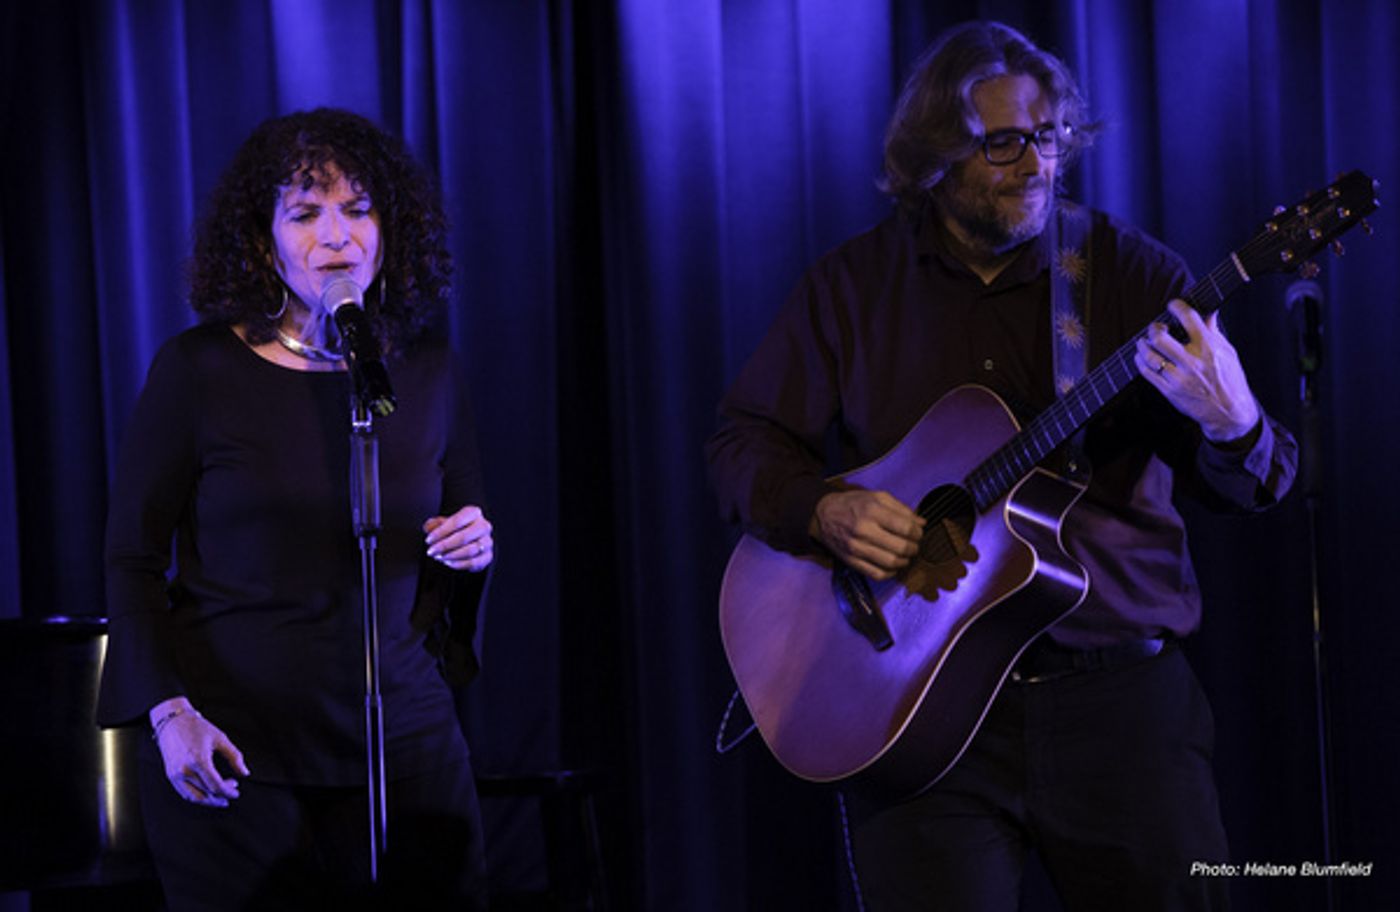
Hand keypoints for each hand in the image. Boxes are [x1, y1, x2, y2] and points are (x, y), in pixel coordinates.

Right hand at [150, 698, 248, 807]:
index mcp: (198, 760)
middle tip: (231, 792)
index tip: (235, 793)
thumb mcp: (220, 738)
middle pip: (206, 794)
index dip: (228, 792)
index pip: (216, 786)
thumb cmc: (195, 727)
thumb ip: (234, 757)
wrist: (172, 721)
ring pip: (194, 797)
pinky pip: (184, 793)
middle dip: (221, 796)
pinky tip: (207, 792)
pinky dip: (197, 796)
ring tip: (220, 796)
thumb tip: (244, 772)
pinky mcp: (170, 775)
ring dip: (209, 800)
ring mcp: (175, 775)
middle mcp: (184, 770)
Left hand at [423, 504, 493, 571]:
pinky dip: (458, 564)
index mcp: (473, 512)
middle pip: (463, 537)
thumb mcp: (442, 523)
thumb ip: (433, 524)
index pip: (456, 522)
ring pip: (469, 551)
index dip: (440, 532)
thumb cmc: (453, 529)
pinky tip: (448, 562)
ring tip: (439, 557)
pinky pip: (473, 562)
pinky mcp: (488, 556)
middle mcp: (484, 526)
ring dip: (451, 556)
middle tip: (431, 552)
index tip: (428, 540)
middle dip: (444, 546)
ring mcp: (488, 542)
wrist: (469, 539)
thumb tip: (429, 528)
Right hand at [809, 489, 924, 580]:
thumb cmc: (853, 503)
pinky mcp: (851, 561)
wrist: (823, 515)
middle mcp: (864, 529)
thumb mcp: (877, 497)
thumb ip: (901, 508)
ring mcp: (857, 547)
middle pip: (901, 547)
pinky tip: (892, 566)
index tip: (918, 533)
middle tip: (914, 545)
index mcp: (872, 510)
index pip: (905, 527)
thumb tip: (921, 523)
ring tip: (905, 556)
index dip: (917, 533)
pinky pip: (876, 574)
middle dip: (914, 548)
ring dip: (904, 561)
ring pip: (891, 563)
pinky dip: (890, 573)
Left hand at [1134, 299, 1260, 441]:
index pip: (1188, 318)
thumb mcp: (1227, 352)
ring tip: (1144, 342)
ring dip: (1142, 345)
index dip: (1177, 306)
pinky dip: (1141, 362)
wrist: (1229, 412)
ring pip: (1149, 356)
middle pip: (1160, 338)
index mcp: (1208, 347)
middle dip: (1153, 329)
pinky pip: (1147, 373)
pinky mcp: (1170, 391)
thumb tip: (1209, 312)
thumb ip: (1213, 332)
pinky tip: (1142, 357)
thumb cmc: (1230, 380)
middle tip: (1155, 328)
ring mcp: (1179, 377)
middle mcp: (1192, 361)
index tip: (1173, 305)